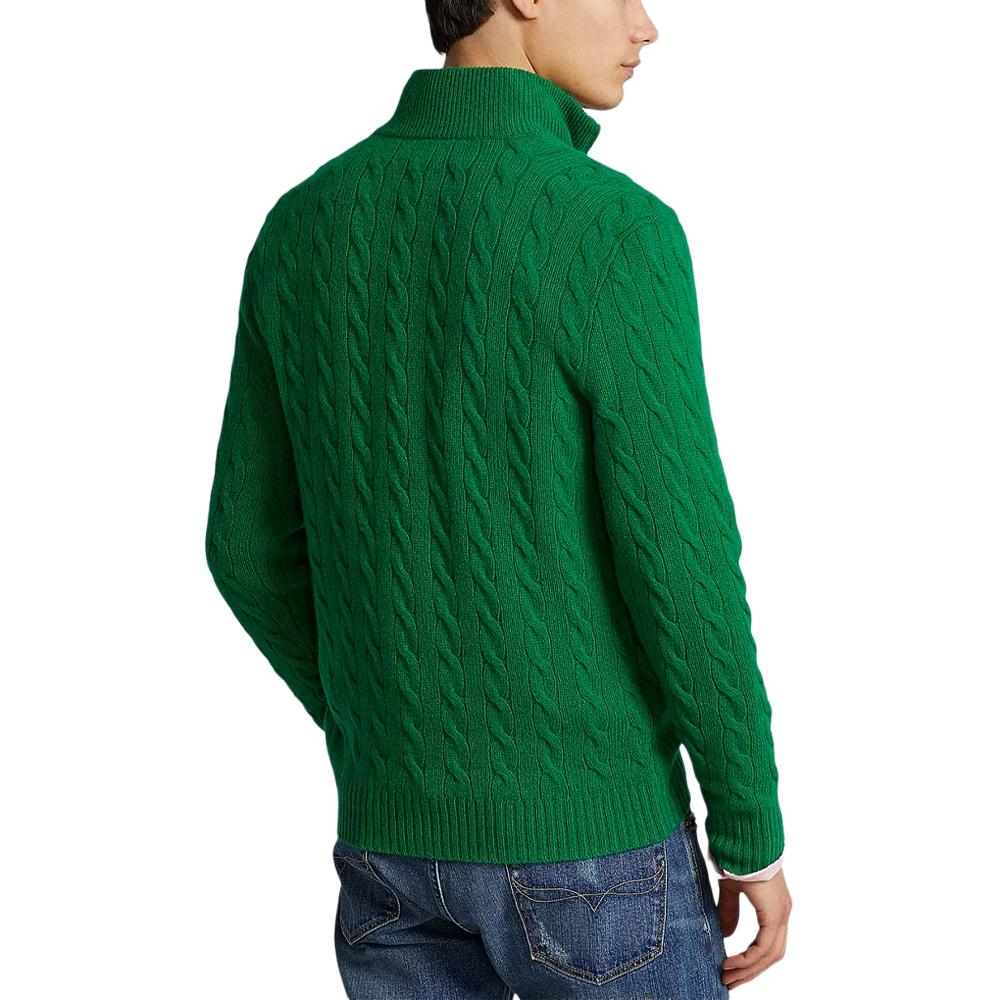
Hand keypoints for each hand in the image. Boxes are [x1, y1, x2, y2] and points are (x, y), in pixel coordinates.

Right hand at [717, 867, 791, 988]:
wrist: (745, 838)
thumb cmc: (739, 857)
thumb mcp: (731, 889)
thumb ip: (729, 911)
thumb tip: (726, 934)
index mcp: (774, 907)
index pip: (768, 944)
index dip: (751, 960)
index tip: (732, 970)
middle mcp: (782, 914)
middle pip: (772, 955)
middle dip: (750, 971)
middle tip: (730, 982)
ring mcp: (781, 914)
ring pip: (770, 955)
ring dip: (749, 970)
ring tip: (727, 977)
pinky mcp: (774, 914)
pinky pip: (764, 947)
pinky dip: (748, 959)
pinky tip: (732, 963)